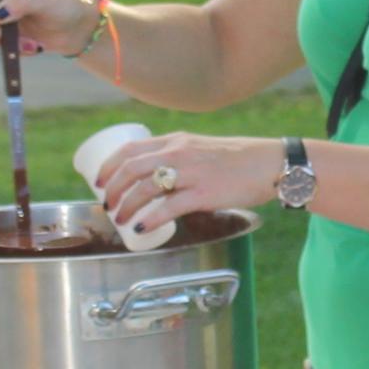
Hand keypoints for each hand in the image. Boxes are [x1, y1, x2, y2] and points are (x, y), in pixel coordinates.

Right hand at [0, 0, 102, 61]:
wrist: (77, 28)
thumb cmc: (65, 5)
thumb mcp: (47, 0)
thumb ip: (23, 2)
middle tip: (3, 41)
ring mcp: (0, 15)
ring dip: (5, 43)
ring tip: (31, 46)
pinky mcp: (5, 33)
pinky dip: (13, 50)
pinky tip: (33, 47)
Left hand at [90, 132, 277, 236]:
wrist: (270, 164)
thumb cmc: (238, 160)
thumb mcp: (201, 149)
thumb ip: (180, 159)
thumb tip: (156, 181)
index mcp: (176, 141)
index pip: (130, 149)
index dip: (108, 166)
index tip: (98, 181)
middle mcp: (180, 153)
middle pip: (131, 168)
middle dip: (111, 189)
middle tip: (106, 205)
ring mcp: (192, 173)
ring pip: (145, 188)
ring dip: (127, 206)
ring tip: (120, 219)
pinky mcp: (205, 193)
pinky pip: (169, 208)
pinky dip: (150, 219)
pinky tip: (140, 228)